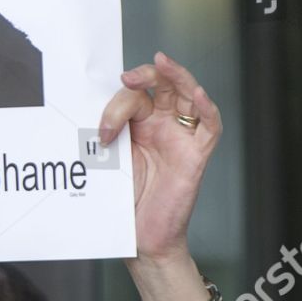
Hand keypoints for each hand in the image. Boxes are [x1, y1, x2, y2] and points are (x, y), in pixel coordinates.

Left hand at [100, 52, 220, 262]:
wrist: (139, 237)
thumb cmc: (125, 199)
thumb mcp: (110, 157)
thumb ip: (109, 131)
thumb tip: (91, 109)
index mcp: (140, 123)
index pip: (135, 96)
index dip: (117, 106)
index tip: (102, 129)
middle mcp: (163, 126)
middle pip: (163, 85)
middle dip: (147, 75)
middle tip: (127, 77)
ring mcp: (181, 138)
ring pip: (189, 95)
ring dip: (178, 76)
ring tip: (162, 63)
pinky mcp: (197, 155)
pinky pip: (210, 127)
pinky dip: (207, 109)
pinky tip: (199, 95)